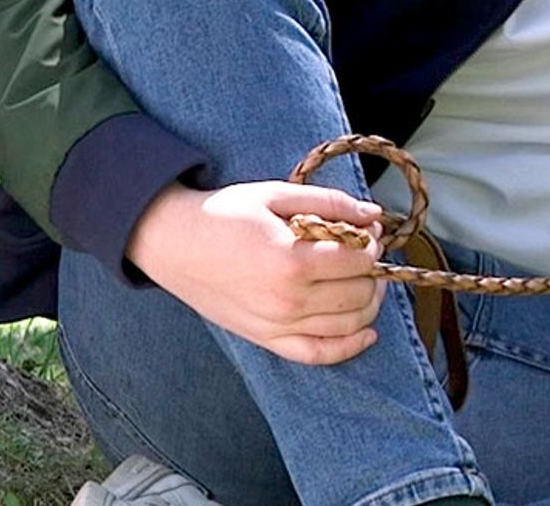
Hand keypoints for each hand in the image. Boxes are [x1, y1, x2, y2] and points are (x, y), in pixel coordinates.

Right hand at [126, 180, 389, 364]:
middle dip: (372, 270)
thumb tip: (376, 215)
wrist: (173, 243)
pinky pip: (318, 354)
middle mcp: (288, 301)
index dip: (372, 242)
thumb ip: (331, 203)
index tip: (365, 230)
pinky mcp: (266, 340)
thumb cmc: (224, 214)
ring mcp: (277, 325)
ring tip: (363, 279)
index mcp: (292, 261)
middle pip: (360, 293)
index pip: (360, 260)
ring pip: (349, 325)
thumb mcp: (277, 195)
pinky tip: (366, 331)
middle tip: (363, 251)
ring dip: (368, 301)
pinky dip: (349, 346)